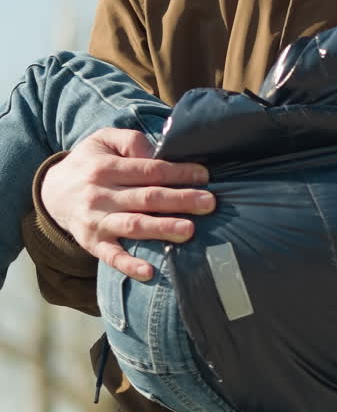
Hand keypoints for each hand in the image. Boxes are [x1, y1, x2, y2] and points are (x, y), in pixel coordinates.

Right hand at [40, 128, 215, 279]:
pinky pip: (111, 257)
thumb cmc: (90, 163)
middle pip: (146, 198)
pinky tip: (150, 272)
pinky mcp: (92, 243)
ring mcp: (96, 221)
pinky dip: (129, 265)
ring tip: (190, 230)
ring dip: (162, 229)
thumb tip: (157, 153)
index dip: (178, 172)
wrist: (52, 192)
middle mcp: (100, 195)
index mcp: (106, 167)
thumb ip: (130, 140)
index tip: (204, 176)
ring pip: (133, 226)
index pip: (149, 169)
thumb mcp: (103, 140)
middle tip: (209, 203)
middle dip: (180, 200)